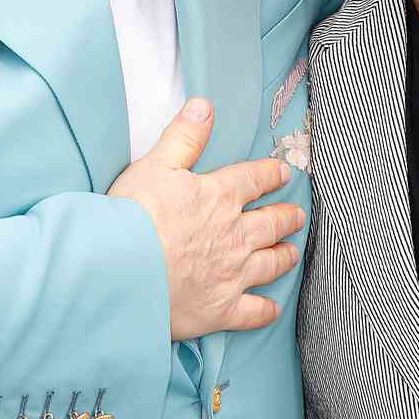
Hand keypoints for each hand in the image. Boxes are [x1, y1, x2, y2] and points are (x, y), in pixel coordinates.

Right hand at [108, 97, 304, 341]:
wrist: (121, 271)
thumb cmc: (132, 216)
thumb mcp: (156, 165)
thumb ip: (184, 136)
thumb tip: (205, 106)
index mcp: (219, 197)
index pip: (254, 180)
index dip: (271, 175)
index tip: (283, 173)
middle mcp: (234, 235)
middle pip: (270, 223)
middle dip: (286, 216)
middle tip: (297, 215)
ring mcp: (231, 274)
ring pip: (269, 264)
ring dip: (284, 256)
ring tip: (291, 252)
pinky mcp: (222, 310)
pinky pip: (252, 312)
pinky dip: (265, 310)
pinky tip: (271, 309)